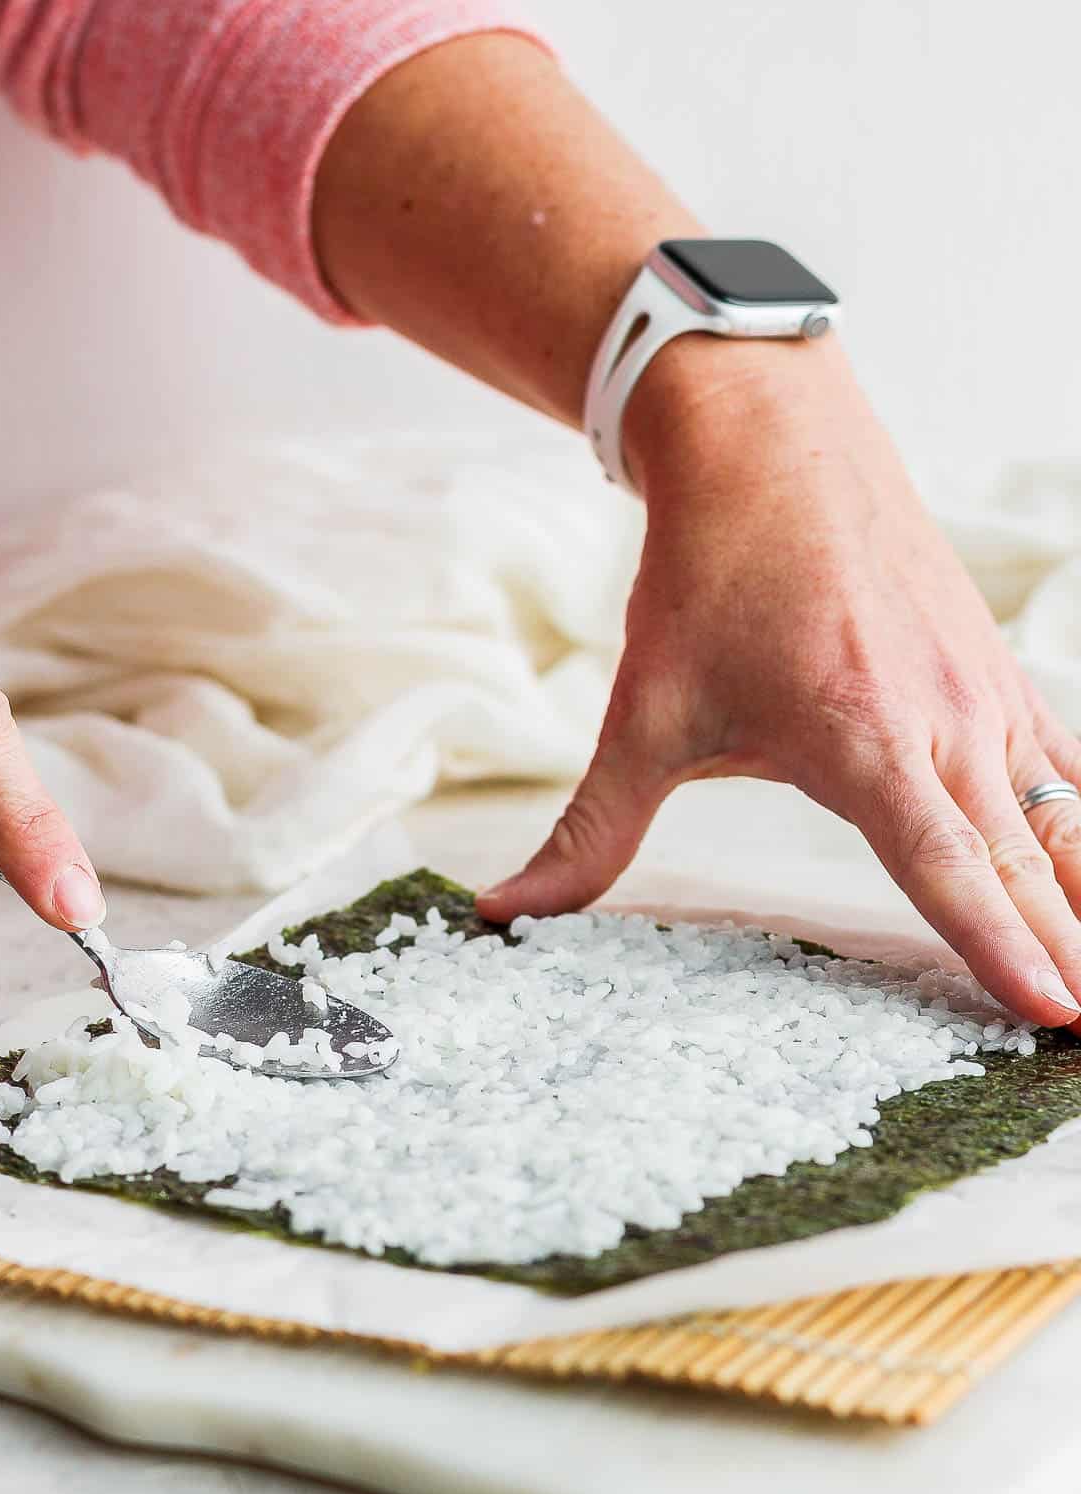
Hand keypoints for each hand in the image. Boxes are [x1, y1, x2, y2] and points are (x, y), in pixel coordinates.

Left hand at [478, 338, 1080, 1027]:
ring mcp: (984, 693)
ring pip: (1064, 818)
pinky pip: (1068, 763)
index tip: (1056, 1013)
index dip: (1001, 948)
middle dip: (1072, 951)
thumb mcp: (643, 716)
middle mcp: (943, 721)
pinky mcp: (996, 671)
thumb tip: (504, 911)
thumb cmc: (710, 577)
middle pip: (1025, 862)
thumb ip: (590, 833)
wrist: (770, 444)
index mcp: (860, 740)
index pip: (946, 869)